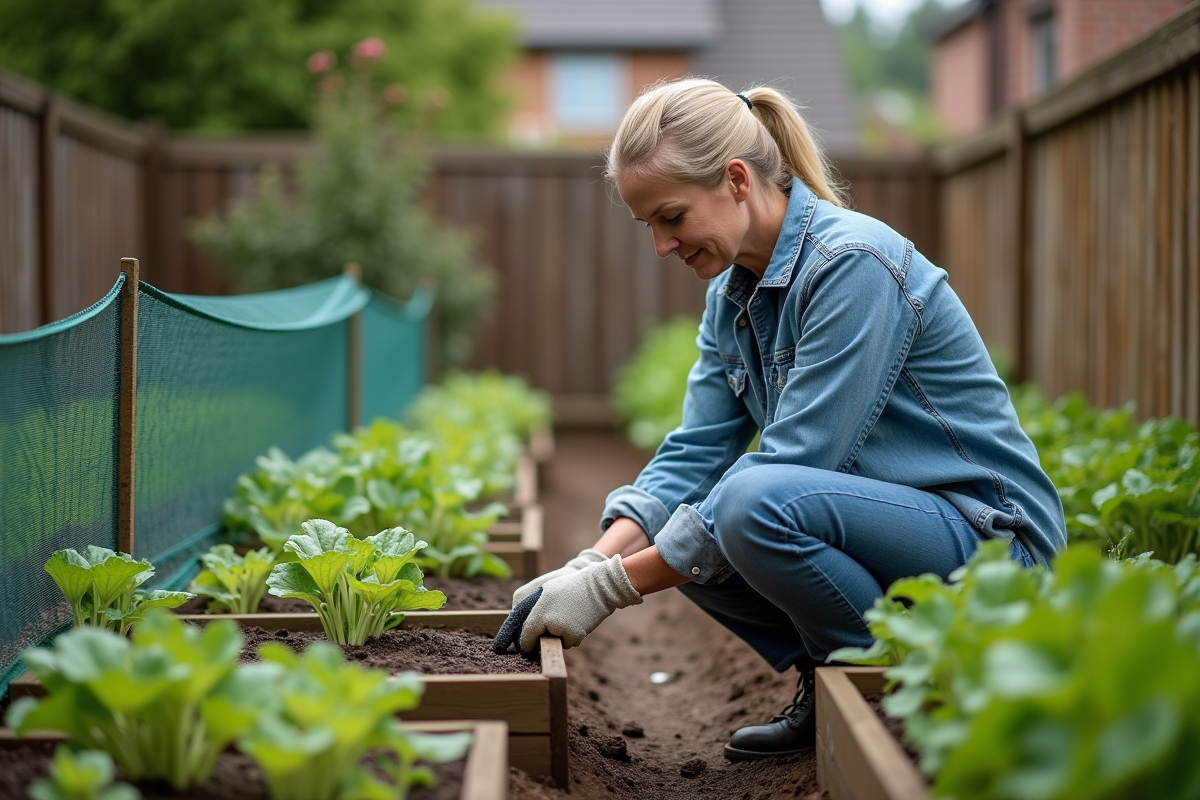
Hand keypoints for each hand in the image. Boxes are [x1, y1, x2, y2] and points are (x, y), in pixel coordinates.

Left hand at [498, 555, 642, 653]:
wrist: (599, 588)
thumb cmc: (569, 586)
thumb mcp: (545, 591)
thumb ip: (529, 608)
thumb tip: (522, 627)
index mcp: (539, 612)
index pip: (525, 636)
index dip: (523, 643)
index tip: (523, 646)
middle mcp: (549, 623)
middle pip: (538, 642)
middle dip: (538, 640)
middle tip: (544, 632)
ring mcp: (563, 631)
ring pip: (554, 642)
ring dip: (556, 636)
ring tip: (565, 617)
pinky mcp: (576, 636)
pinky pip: (568, 642)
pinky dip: (570, 636)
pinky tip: (576, 622)